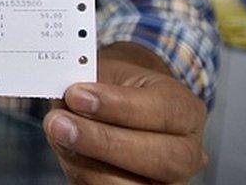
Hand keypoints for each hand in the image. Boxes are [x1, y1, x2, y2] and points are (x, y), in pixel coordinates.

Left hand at [43, 43, 207, 183]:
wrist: (120, 104)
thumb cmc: (119, 87)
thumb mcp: (111, 72)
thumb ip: (93, 85)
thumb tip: (68, 103)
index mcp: (186, 111)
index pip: (162, 111)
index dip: (117, 106)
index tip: (76, 95)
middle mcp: (186, 152)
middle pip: (160, 158)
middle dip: (103, 142)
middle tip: (60, 123)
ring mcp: (167, 182)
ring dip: (89, 164)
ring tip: (59, 136)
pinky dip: (84, 174)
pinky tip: (68, 152)